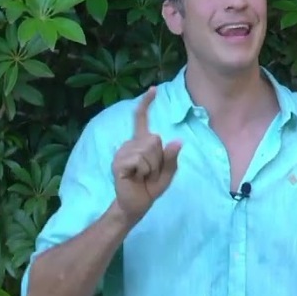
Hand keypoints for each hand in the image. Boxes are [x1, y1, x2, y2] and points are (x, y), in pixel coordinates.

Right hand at [111, 86, 182, 223]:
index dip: (146, 104)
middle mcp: (130, 144)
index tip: (153, 89)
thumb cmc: (150, 187)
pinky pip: (139, 160)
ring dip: (152, 167)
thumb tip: (178, 141)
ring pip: (148, 150)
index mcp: (141, 143)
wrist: (135, 205)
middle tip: (150, 173)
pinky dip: (143, 171)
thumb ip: (172, 158)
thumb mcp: (167, 174)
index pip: (142, 119)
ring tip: (143, 176)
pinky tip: (135, 177)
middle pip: (155, 139)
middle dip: (159, 159)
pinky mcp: (119, 163)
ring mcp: (123, 152)